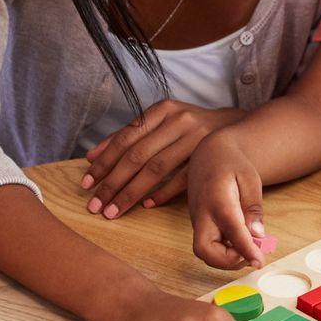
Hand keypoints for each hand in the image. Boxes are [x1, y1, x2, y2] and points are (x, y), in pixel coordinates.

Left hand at [84, 100, 246, 218]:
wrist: (233, 128)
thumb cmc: (188, 128)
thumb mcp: (160, 122)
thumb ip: (127, 136)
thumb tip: (91, 156)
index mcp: (163, 110)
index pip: (126, 138)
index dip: (104, 162)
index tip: (87, 183)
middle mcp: (179, 121)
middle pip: (138, 155)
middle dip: (113, 183)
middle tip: (95, 205)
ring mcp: (196, 139)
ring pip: (156, 169)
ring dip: (132, 193)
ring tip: (113, 210)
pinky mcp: (209, 158)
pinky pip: (182, 179)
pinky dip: (163, 193)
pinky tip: (147, 206)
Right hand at [186, 135, 269, 268]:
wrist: (209, 154)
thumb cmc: (231, 163)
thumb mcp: (250, 179)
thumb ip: (253, 207)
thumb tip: (258, 234)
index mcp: (217, 199)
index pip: (231, 230)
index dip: (246, 250)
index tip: (260, 262)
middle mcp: (202, 213)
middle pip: (204, 250)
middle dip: (228, 262)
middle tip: (253, 254)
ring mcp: (198, 221)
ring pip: (205, 252)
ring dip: (228, 259)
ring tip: (251, 247)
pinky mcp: (200, 226)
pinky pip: (209, 246)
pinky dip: (225, 252)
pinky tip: (242, 241)